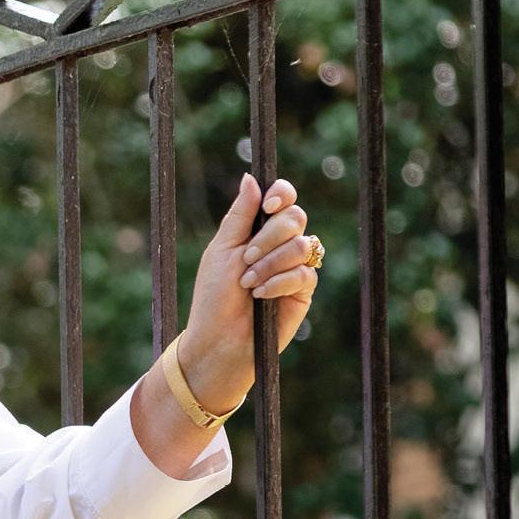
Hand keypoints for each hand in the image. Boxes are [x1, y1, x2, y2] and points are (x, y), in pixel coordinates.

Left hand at [177, 171, 323, 413]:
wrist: (219, 341)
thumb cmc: (214, 298)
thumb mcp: (222, 250)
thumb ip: (240, 215)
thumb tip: (251, 177)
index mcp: (258, 229)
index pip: (283, 197)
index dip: (281, 194)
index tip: (268, 206)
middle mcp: (280, 244)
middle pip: (295, 217)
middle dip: (270, 237)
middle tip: (246, 259)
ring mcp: (294, 266)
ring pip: (302, 244)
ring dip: (271, 263)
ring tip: (249, 284)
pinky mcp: (303, 291)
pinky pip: (304, 273)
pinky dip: (279, 282)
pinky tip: (261, 296)